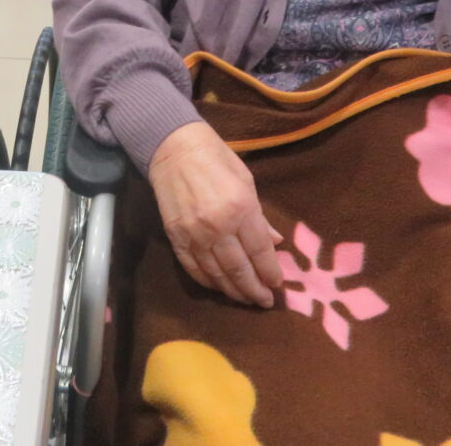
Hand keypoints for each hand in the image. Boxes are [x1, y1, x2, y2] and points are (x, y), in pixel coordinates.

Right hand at [148, 121, 283, 306]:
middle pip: (239, 270)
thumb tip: (275, 243)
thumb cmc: (216, 158)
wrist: (173, 147)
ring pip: (216, 274)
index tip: (278, 285)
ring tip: (245, 299)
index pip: (260, 252)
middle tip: (264, 302)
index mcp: (240, 208)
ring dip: (233, 291)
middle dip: (254, 290)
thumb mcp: (246, 182)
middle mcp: (217, 226)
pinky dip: (207, 282)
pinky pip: (192, 268)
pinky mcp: (175, 236)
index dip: (271, 273)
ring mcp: (194, 234)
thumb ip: (260, 216)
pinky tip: (219, 287)